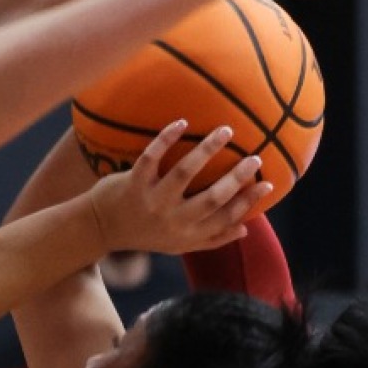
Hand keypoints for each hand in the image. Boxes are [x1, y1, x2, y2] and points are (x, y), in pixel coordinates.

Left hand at [84, 122, 269, 254]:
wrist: (99, 228)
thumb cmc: (144, 233)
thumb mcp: (178, 244)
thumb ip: (211, 238)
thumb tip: (245, 228)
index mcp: (188, 234)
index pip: (226, 219)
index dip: (249, 202)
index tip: (269, 183)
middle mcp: (172, 220)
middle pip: (212, 198)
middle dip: (236, 177)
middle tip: (254, 156)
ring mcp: (152, 201)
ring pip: (184, 173)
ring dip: (207, 150)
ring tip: (226, 130)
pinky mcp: (132, 184)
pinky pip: (151, 158)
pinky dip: (166, 139)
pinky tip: (182, 123)